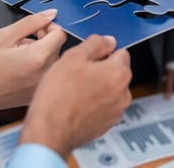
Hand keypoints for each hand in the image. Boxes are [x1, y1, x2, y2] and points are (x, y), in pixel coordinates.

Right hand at [0, 10, 66, 110]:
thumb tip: (51, 14)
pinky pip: (46, 73)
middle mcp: (45, 73)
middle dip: (44, 38)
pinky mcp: (38, 93)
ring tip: (19, 53)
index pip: (61, 34)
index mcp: (39, 57)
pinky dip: (38, 66)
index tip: (37, 26)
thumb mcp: (4, 36)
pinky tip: (21, 66)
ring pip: (53, 60)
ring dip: (41, 52)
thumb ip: (31, 22)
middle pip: (58, 47)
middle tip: (23, 38)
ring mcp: (42, 85)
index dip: (50, 26)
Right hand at [19, 35, 131, 158]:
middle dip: (99, 70)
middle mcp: (123, 94)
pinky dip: (92, 104)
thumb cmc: (59, 96)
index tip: (88, 57)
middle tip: (76, 73)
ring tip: (73, 90)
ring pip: (108, 90)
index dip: (102, 51)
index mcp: (119, 73)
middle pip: (115, 72)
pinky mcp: (106, 125)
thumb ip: (96, 43)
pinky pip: (102, 107)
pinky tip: (75, 104)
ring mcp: (116, 112)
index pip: (120, 51)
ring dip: (96, 87)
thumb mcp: (73, 56)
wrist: (49, 131)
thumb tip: (108, 41)